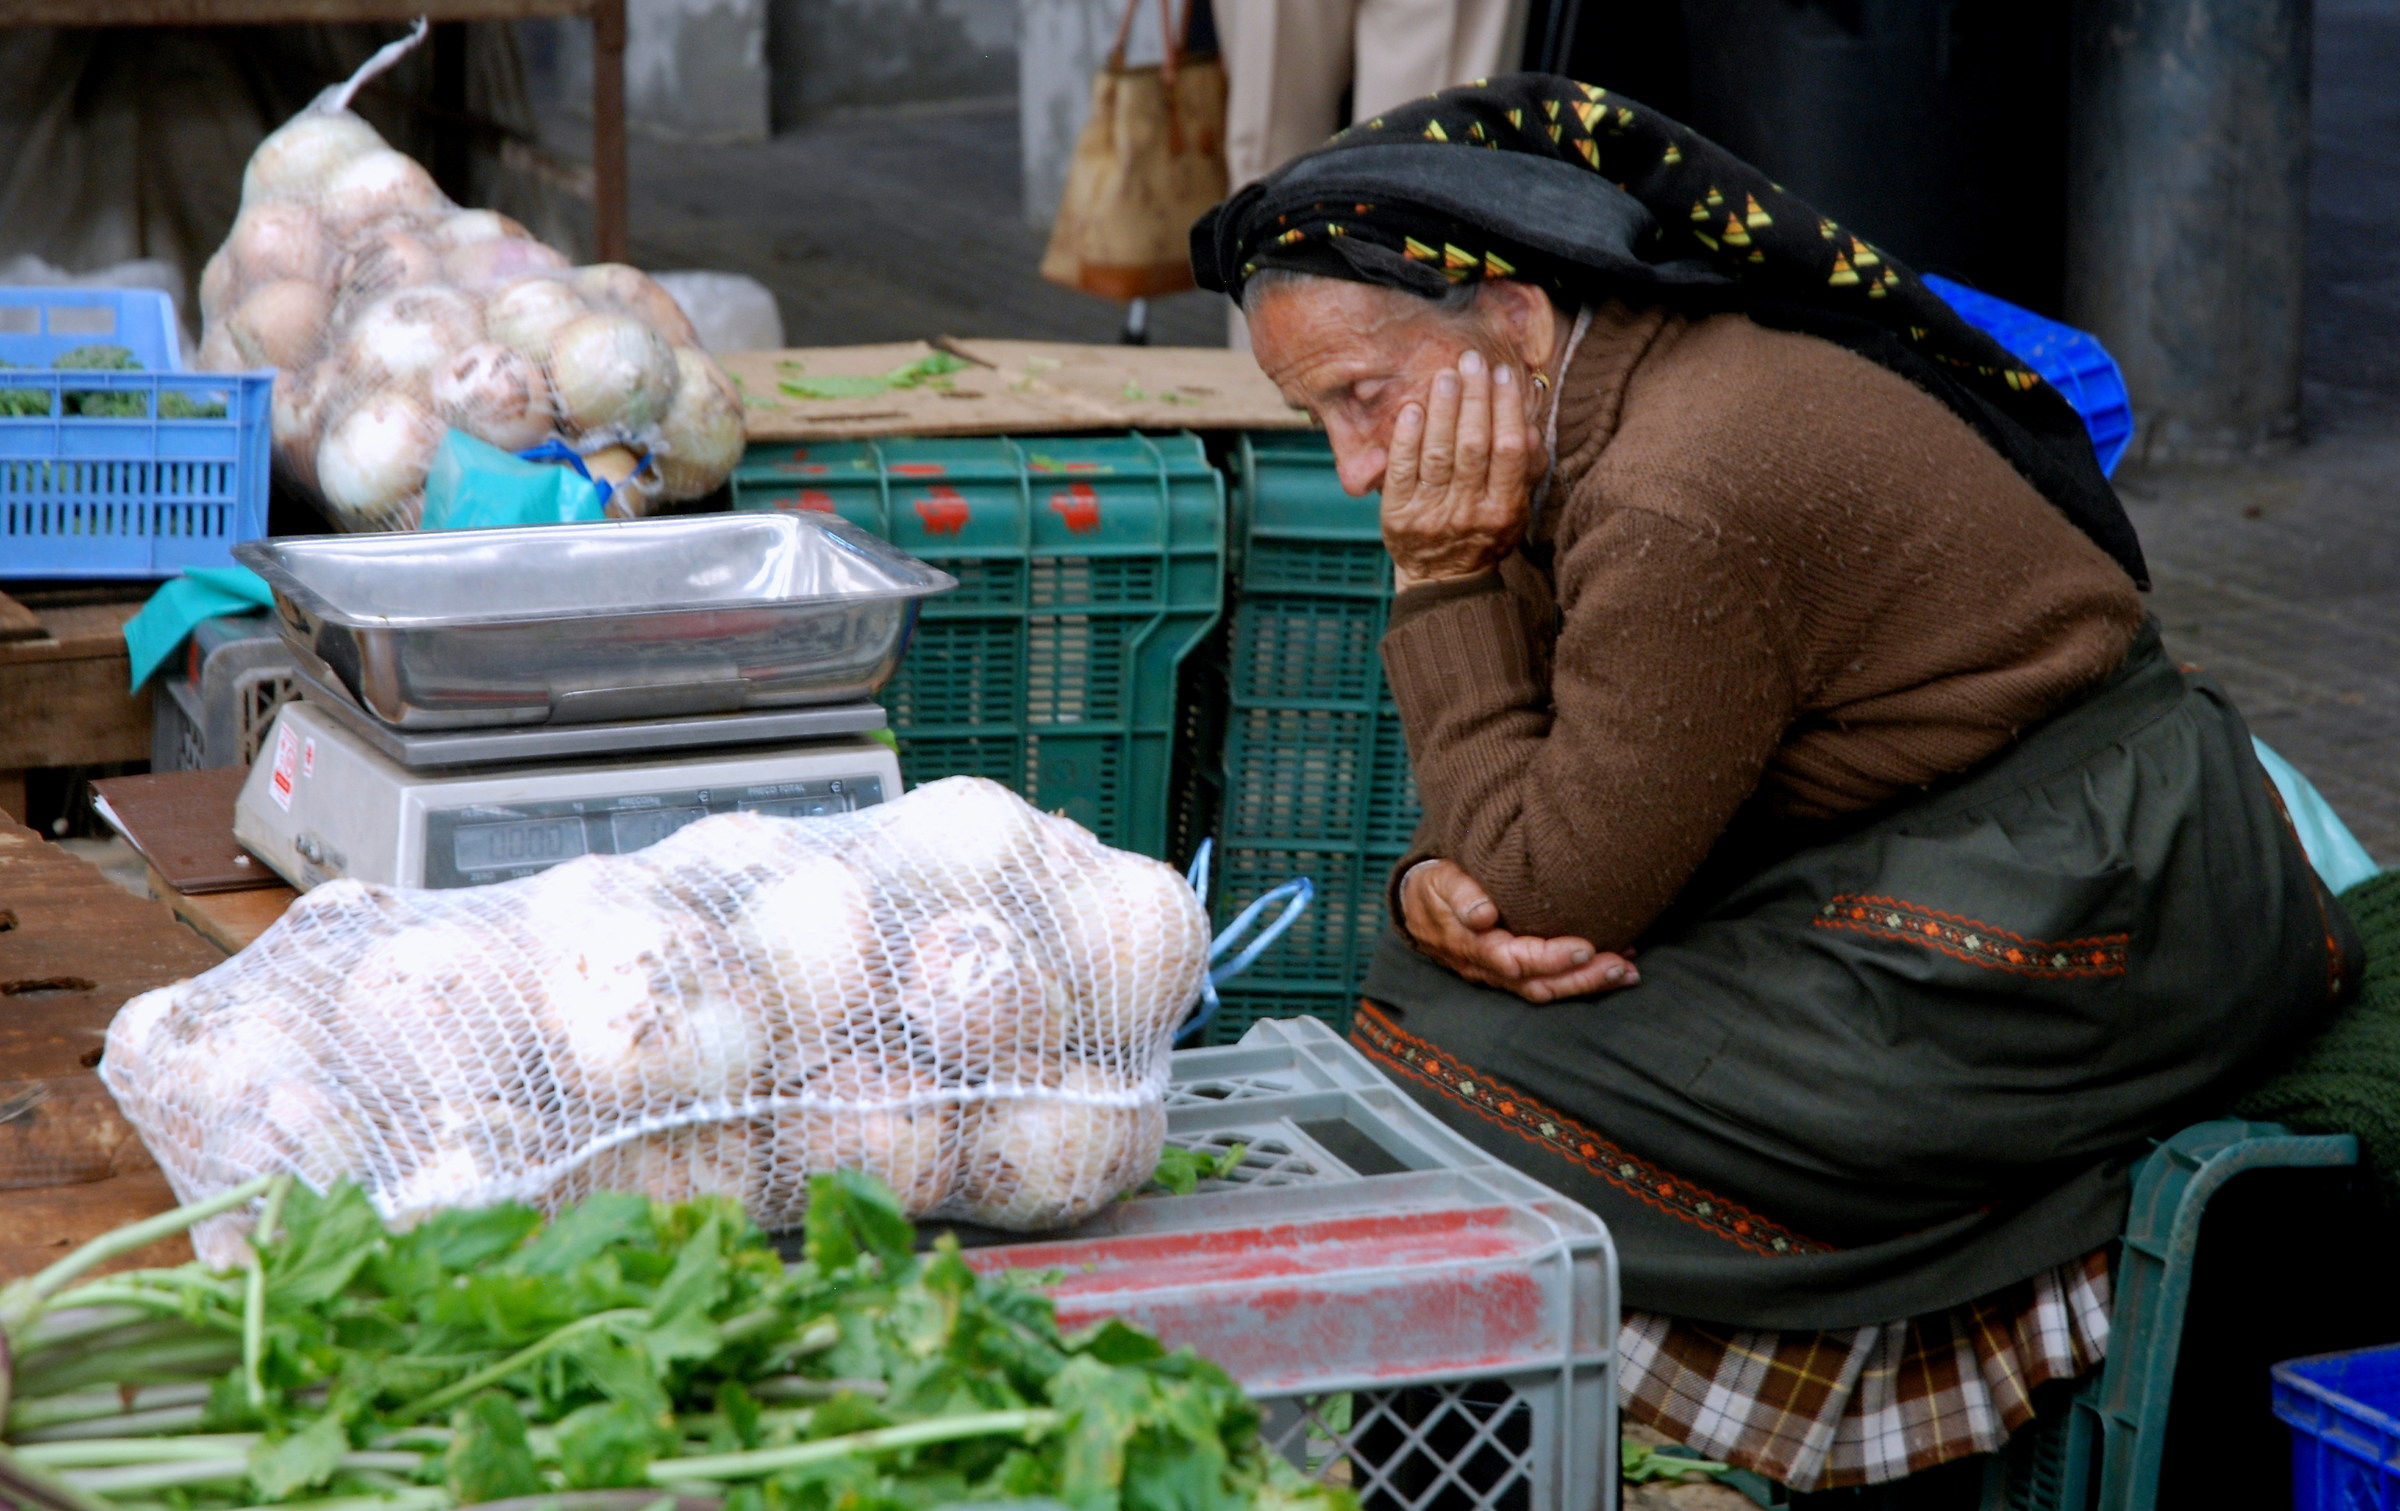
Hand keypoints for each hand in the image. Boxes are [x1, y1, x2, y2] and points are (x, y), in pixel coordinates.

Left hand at [1382, 350, 1539, 591]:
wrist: (1442, 580)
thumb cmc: (1484, 535)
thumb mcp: (1515, 510)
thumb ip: (1526, 471)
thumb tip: (1530, 427)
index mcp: (1503, 509)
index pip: (1508, 450)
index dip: (1506, 408)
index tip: (1503, 375)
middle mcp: (1468, 512)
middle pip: (1473, 446)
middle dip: (1475, 398)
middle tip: (1473, 361)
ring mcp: (1431, 514)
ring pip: (1438, 454)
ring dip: (1443, 410)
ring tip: (1446, 375)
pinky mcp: (1398, 515)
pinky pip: (1401, 470)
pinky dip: (1407, 438)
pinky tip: (1413, 408)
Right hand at [1399, 859, 1638, 1003]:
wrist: (1417, 906)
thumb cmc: (1435, 888)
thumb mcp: (1440, 882)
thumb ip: (1460, 894)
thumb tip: (1484, 914)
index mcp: (1473, 947)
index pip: (1516, 959)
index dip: (1552, 957)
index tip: (1585, 947)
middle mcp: (1491, 969)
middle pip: (1539, 984)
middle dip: (1582, 979)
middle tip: (1620, 965)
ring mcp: (1503, 975)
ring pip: (1548, 990)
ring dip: (1589, 984)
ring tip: (1627, 971)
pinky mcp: (1514, 973)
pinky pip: (1549, 983)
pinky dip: (1582, 978)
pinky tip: (1615, 965)